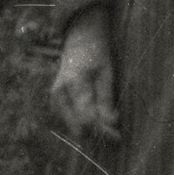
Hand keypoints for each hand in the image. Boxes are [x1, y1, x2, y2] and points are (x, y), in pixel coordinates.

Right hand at [48, 10, 119, 143]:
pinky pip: (70, 121)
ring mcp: (55, 99)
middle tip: (115, 136)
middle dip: (96, 135)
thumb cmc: (96, 50)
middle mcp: (59, 95)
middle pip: (77, 128)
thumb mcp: (107, 72)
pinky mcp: (56, 102)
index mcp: (73, 85)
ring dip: (91, 131)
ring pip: (73, 127)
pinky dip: (84, 124)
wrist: (79, 36)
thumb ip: (106, 99)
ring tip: (109, 129)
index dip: (103, 131)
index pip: (87, 119)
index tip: (118, 137)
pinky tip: (97, 121)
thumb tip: (111, 123)